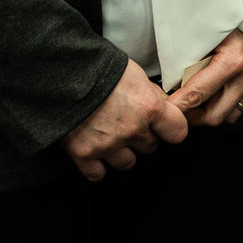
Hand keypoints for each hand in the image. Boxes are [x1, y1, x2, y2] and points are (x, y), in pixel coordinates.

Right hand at [63, 59, 189, 180]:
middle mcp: (132, 130)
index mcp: (150, 107)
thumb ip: (150, 94)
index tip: (165, 127)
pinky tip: (94, 152)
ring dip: (121, 153)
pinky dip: (96, 166)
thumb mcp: (136, 74)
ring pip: (127, 162)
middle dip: (142, 137)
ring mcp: (108, 145)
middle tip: (129, 124)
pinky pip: (98, 174)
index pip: (177, 132)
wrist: (64, 75)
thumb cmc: (101, 69)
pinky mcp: (84, 154)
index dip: (171, 129)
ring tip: (111, 137)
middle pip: (150, 147)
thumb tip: (161, 105)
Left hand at [173, 26, 242, 126]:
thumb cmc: (241, 23)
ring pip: (227, 118)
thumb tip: (171, 78)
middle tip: (179, 110)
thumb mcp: (215, 34)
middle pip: (212, 116)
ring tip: (197, 106)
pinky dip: (225, 110)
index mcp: (232, 61)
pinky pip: (240, 111)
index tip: (163, 108)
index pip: (196, 94)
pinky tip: (217, 99)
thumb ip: (194, 56)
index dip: (176, 106)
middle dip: (191, 118)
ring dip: (209, 116)